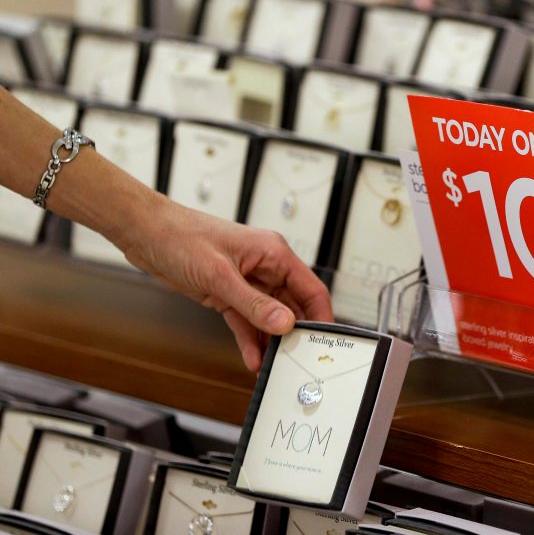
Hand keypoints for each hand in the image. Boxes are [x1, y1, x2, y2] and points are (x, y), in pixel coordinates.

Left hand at [116, 195, 332, 370]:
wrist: (144, 234)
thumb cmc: (180, 236)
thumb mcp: (220, 274)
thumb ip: (254, 303)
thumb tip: (284, 324)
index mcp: (273, 253)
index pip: (310, 289)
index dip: (320, 316)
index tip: (323, 341)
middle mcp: (265, 268)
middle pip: (293, 307)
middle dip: (295, 334)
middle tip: (296, 360)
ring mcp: (247, 282)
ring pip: (270, 318)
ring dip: (271, 341)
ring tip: (273, 365)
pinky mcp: (228, 295)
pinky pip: (247, 322)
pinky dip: (251, 340)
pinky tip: (253, 358)